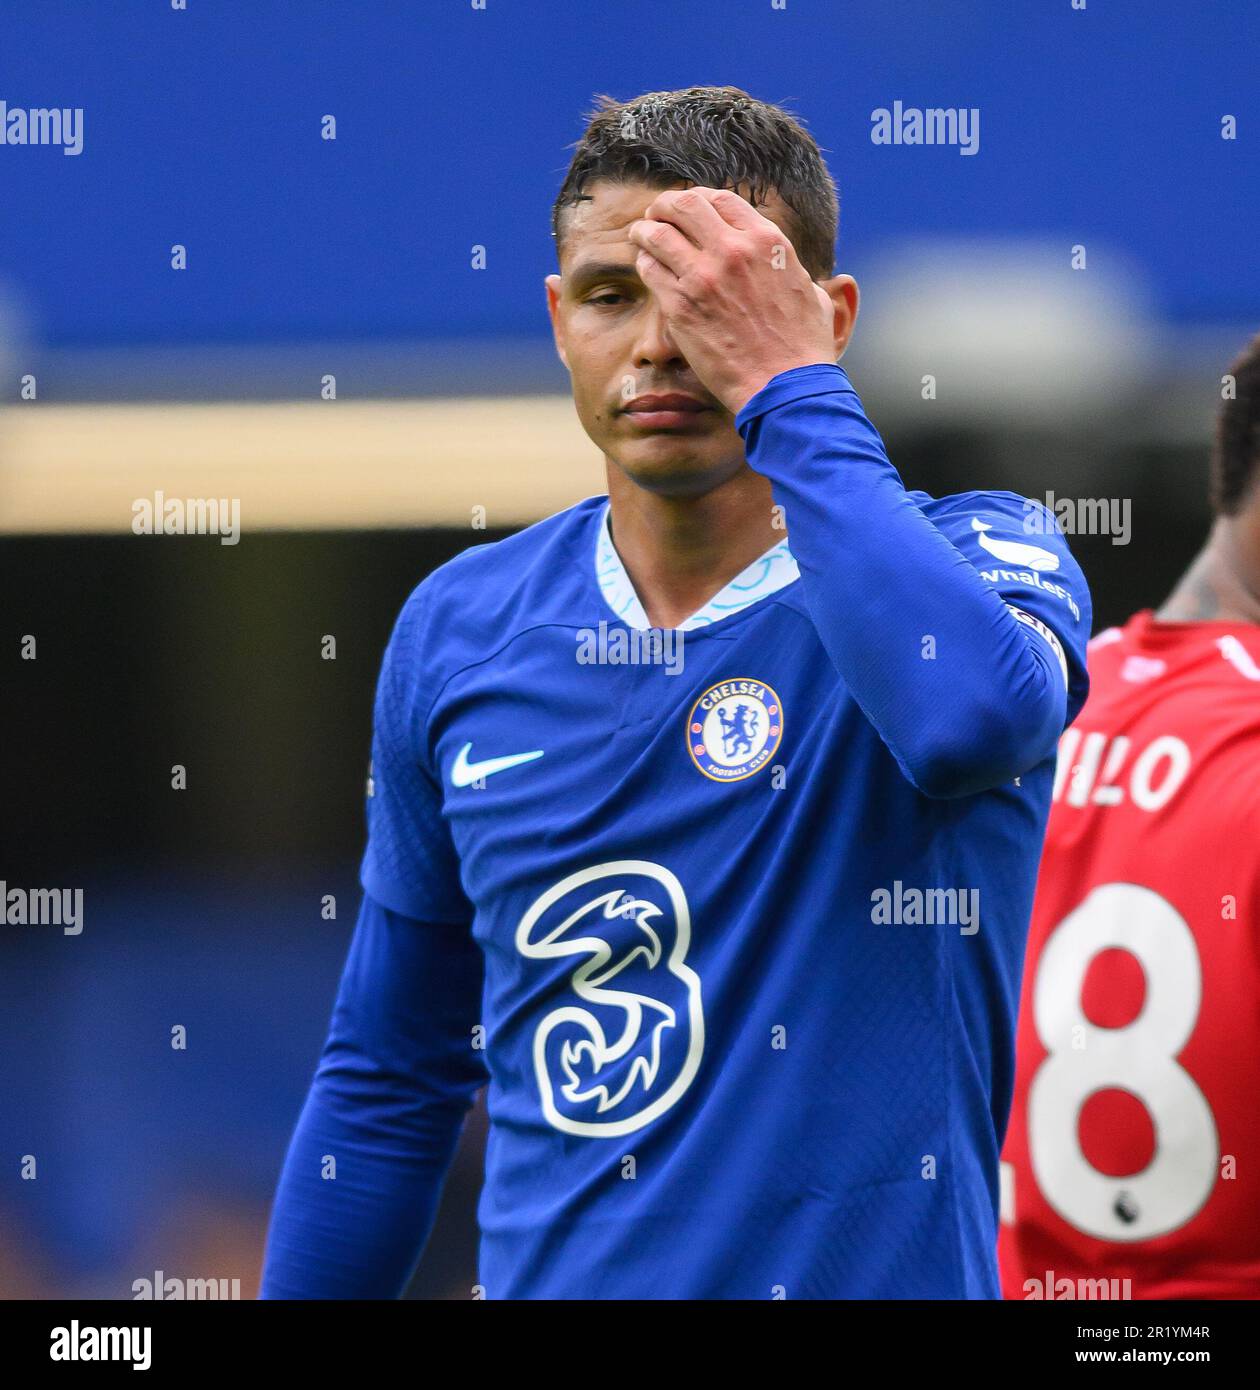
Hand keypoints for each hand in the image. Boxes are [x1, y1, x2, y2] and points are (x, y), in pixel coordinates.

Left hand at [628, 186, 839, 413]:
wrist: (785, 388)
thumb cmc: (803, 350)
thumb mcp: (811, 295)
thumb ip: (792, 272)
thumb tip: (790, 268)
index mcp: (767, 242)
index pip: (722, 200)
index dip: (700, 199)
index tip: (690, 210)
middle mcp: (734, 251)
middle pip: (685, 204)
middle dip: (666, 205)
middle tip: (657, 214)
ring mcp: (704, 278)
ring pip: (658, 233)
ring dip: (645, 231)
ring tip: (640, 234)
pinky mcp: (681, 308)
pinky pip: (650, 269)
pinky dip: (644, 262)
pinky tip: (646, 266)